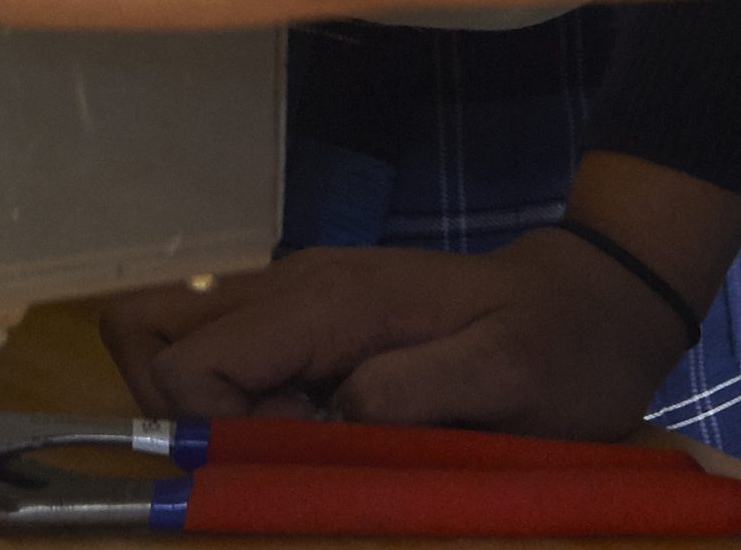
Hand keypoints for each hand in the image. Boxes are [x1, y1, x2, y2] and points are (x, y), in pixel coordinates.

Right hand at [101, 224, 708, 438]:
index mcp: (326, 301)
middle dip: (178, 414)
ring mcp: (294, 296)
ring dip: (210, 412)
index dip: (219, 434)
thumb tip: (326, 413)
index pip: (187, 363)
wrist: (595, 297)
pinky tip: (318, 428)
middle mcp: (291, 285)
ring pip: (172, 336)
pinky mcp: (309, 316)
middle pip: (145, 330)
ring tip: (300, 444)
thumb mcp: (506, 380)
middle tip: (274, 453)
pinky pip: (225, 352)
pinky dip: (241, 403)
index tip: (298, 455)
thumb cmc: (558, 348)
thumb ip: (411, 393)